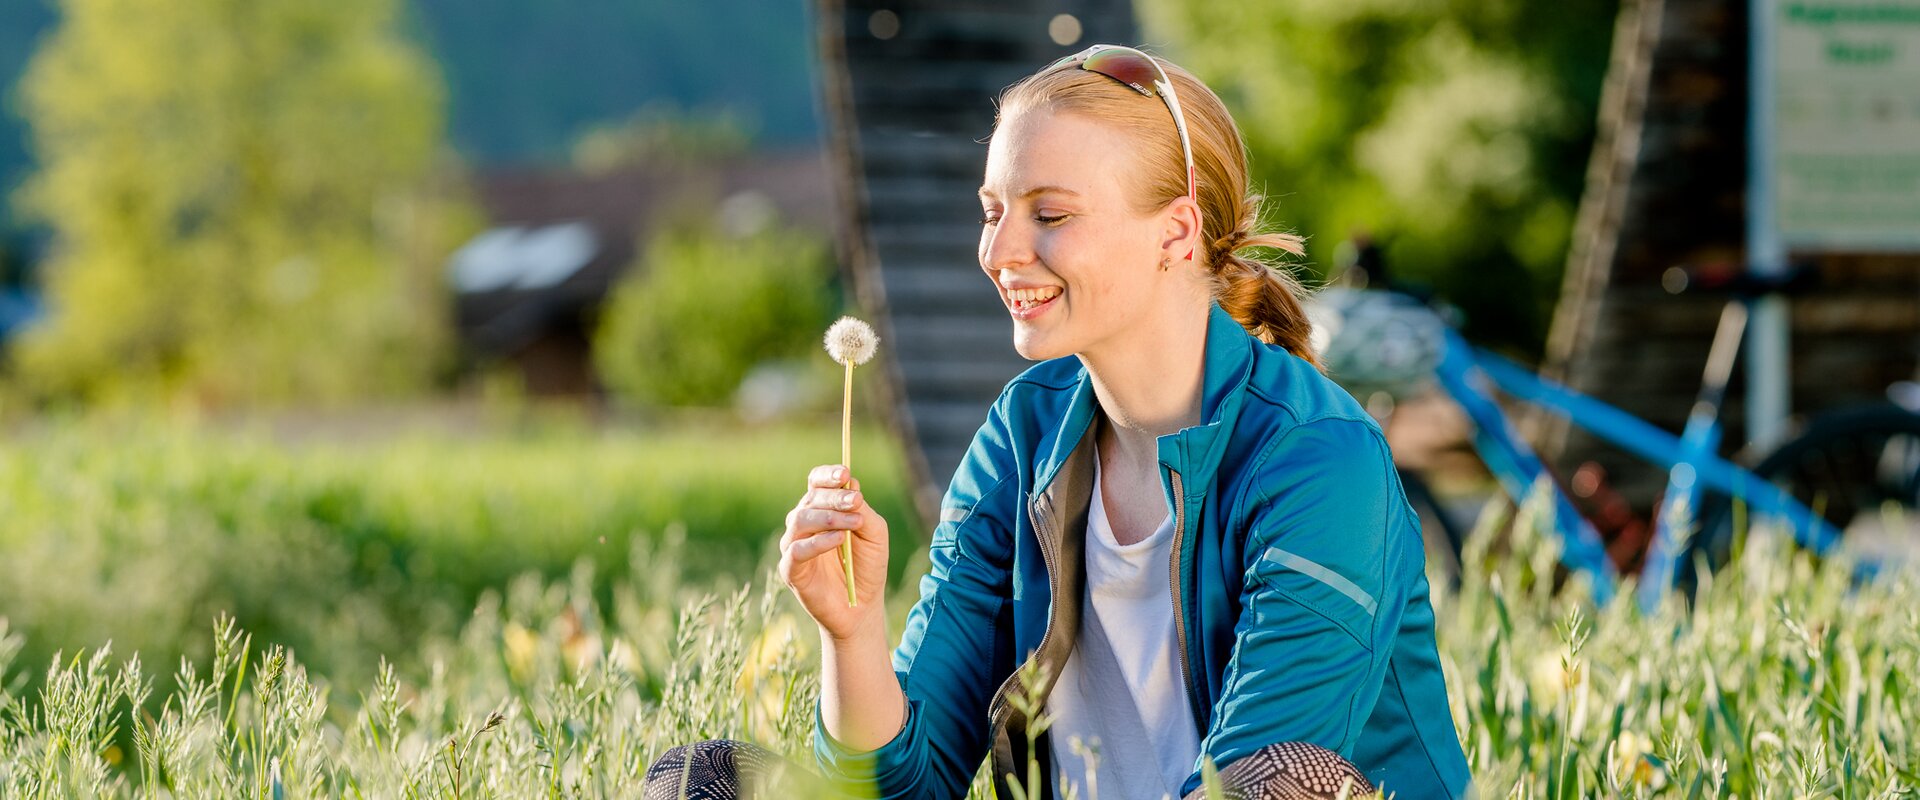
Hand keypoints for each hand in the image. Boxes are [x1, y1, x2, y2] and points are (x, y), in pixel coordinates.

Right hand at [780, 464, 891, 640]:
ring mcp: (794, 546)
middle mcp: (804, 524)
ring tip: (853, 522)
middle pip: (810, 499)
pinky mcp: (790, 570)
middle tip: (856, 501)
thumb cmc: (867, 566)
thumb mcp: (874, 533)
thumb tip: (851, 484)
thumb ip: (862, 510)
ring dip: (828, 518)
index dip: (827, 475)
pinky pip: (797, 550)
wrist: (861, 607)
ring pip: (800, 520)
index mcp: (822, 510)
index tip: (845, 474)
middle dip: (835, 497)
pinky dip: (818, 542)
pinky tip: (839, 540)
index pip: (816, 483)